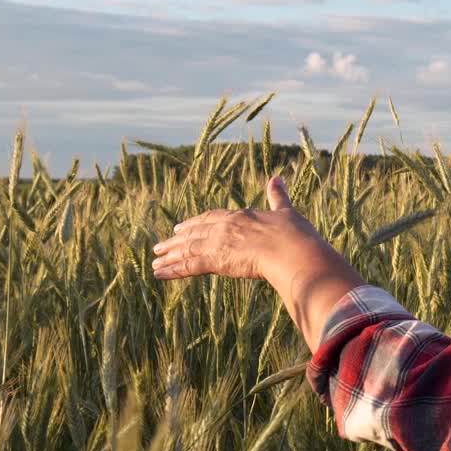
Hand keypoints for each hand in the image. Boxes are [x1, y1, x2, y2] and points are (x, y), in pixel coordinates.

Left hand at [151, 175, 324, 282]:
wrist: (294, 252)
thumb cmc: (295, 236)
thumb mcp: (286, 212)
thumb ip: (277, 197)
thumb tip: (277, 177)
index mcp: (241, 216)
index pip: (212, 218)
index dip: (197, 223)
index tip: (184, 227)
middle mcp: (225, 228)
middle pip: (194, 233)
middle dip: (177, 240)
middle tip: (162, 245)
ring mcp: (219, 243)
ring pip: (187, 249)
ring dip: (170, 255)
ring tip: (155, 261)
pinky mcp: (216, 261)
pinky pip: (188, 266)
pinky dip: (173, 270)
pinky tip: (159, 274)